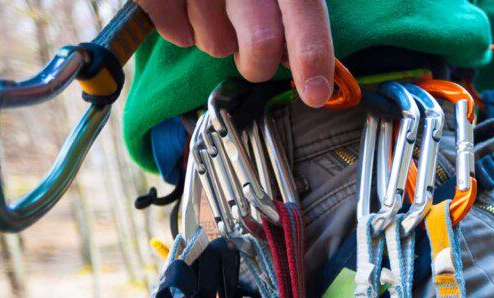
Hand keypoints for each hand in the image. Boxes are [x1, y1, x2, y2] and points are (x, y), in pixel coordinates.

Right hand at [135, 0, 334, 107]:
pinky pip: (177, 35)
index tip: (316, 93)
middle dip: (258, 65)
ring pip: (217, 45)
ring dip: (217, 40)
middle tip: (253, 60)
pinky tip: (184, 9)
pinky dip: (181, 31)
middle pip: (261, 42)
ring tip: (213, 10)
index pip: (304, 6)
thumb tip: (306, 63)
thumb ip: (295, 12)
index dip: (312, 51)